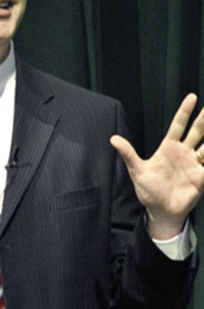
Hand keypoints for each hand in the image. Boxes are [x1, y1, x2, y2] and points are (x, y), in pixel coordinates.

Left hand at [111, 93, 203, 239]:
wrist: (160, 211)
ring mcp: (194, 164)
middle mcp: (183, 153)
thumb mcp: (136, 171)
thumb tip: (113, 138)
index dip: (184, 111)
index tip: (192, 97)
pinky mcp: (202, 177)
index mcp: (168, 148)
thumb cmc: (148, 190)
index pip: (178, 125)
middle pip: (197, 131)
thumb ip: (128, 154)